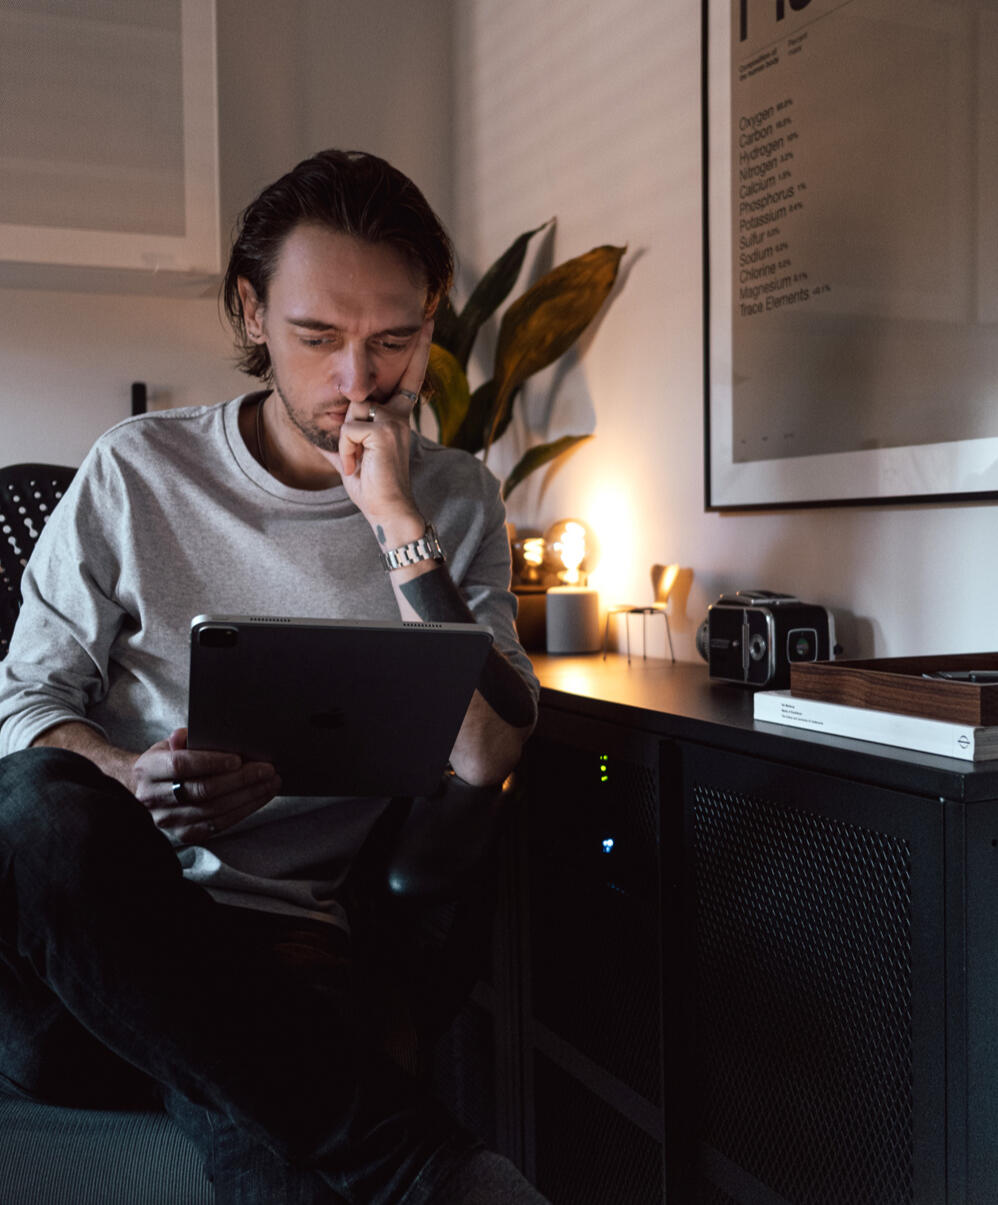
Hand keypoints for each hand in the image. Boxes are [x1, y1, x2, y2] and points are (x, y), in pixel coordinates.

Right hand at [132, 727, 279, 844]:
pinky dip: (243, 811)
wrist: (143, 792)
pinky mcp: (185, 834)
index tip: (238, 758)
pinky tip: (259, 798)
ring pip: (214, 810)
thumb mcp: (166, 745)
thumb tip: (191, 734)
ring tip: (270, 783)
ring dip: (248, 796)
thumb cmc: (163, 763)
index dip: (211, 762)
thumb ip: (182, 738)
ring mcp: (169, 820)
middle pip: (203, 790)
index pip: (181, 765)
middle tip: (266, 769)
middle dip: (240, 779)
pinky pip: (218, 825)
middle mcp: (154, 798)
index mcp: (148, 769)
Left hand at [328, 319, 433, 525]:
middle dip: (348, 431)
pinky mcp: (384, 430)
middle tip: (362, 463)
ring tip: (359, 464)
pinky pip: (348, 428)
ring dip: (345, 442)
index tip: (428, 322)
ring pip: (350, 412)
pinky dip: (346, 450)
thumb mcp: (357, 453)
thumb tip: (327, 424)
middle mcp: (400, 415)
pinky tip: (359, 466)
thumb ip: (349, 432)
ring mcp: (394, 421)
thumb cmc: (373, 487)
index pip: (408, 378)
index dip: (419, 350)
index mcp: (398, 417)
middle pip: (357, 398)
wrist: (389, 511)